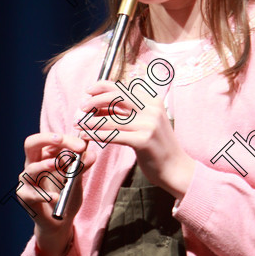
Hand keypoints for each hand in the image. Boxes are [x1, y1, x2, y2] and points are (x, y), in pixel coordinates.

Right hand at [18, 132, 96, 255]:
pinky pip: (32, 194)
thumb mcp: (76, 180)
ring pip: (31, 169)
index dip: (66, 139)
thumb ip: (81, 167)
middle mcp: (32, 165)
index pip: (52, 140)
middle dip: (46, 139)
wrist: (59, 222)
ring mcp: (26, 181)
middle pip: (31, 143)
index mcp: (45, 156)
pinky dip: (44, 195)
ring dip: (45, 166)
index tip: (82, 145)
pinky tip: (55, 197)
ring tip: (57, 165)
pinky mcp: (25, 197)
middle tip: (60, 139)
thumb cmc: (66, 196)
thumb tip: (90, 154)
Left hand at [79, 80, 194, 198]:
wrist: (176, 169)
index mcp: (152, 101)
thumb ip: (126, 113)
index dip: (102, 87)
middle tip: (81, 107)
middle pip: (116, 98)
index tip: (88, 91)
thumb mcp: (145, 123)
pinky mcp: (144, 140)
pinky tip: (86, 136)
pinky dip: (97, 135)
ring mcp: (149, 124)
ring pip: (112, 119)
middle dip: (94, 101)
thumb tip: (98, 105)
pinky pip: (114, 136)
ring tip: (78, 124)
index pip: (123, 88)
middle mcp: (152, 109)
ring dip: (91, 121)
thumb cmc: (157, 147)